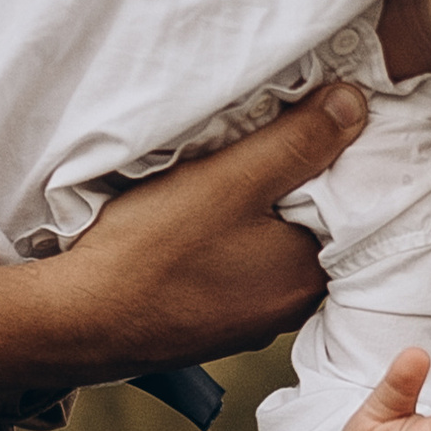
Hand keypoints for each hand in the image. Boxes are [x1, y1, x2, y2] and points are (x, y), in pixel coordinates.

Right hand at [50, 85, 362, 372]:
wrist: (75, 322)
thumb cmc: (153, 252)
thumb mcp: (231, 179)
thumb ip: (298, 141)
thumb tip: (356, 106)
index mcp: (310, 276)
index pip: (353, 207)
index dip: (337, 160)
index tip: (313, 124)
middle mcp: (290, 308)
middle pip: (314, 229)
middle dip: (296, 186)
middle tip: (267, 142)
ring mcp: (249, 321)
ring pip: (272, 249)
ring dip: (259, 215)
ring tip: (228, 177)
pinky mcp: (211, 325)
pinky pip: (239, 270)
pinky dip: (231, 242)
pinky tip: (200, 224)